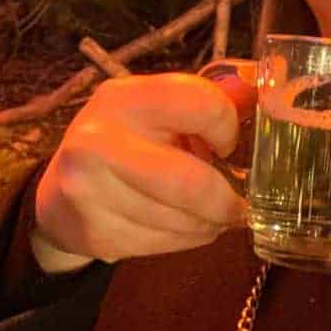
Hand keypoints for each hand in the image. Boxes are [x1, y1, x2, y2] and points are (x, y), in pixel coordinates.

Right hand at [33, 72, 256, 271]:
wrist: (59, 191)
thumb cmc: (125, 140)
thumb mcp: (155, 108)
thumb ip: (206, 103)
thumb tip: (271, 85)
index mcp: (125, 97)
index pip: (203, 105)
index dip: (228, 129)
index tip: (226, 145)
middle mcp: (100, 140)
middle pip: (193, 184)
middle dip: (227, 201)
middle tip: (239, 206)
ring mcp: (91, 192)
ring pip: (184, 221)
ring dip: (210, 223)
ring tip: (209, 214)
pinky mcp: (95, 234)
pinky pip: (165, 245)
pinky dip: (186, 239)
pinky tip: (180, 226)